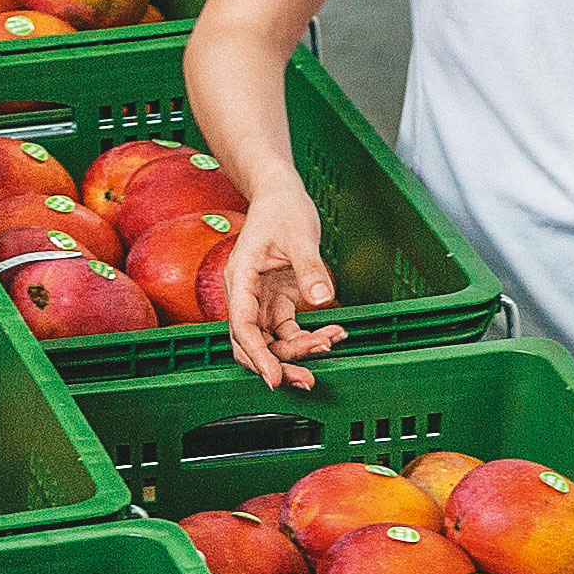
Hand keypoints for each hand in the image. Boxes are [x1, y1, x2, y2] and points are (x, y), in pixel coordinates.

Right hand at [220, 186, 344, 390]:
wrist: (279, 193)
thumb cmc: (281, 208)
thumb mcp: (299, 236)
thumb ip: (309, 268)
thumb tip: (321, 298)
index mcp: (241, 279)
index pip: (243, 327)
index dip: (258, 356)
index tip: (274, 377)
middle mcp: (246, 294)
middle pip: (254, 343)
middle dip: (279, 364)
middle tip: (307, 380)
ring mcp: (260, 299)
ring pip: (272, 340)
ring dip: (298, 352)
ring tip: (330, 345)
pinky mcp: (276, 299)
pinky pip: (288, 329)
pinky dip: (308, 337)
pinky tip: (332, 333)